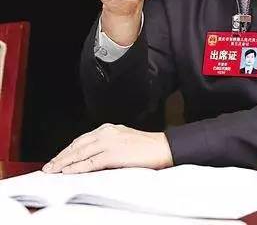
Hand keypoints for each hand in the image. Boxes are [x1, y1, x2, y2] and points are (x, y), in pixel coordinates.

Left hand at [42, 124, 172, 173]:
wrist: (162, 147)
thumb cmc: (146, 147)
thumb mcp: (122, 141)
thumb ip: (106, 146)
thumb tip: (90, 158)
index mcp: (108, 128)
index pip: (81, 140)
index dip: (67, 150)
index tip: (57, 159)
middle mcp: (106, 132)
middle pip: (77, 145)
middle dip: (61, 157)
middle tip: (48, 167)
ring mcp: (109, 142)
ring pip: (80, 153)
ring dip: (64, 163)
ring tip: (53, 170)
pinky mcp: (113, 153)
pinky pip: (90, 162)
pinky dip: (77, 167)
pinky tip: (68, 172)